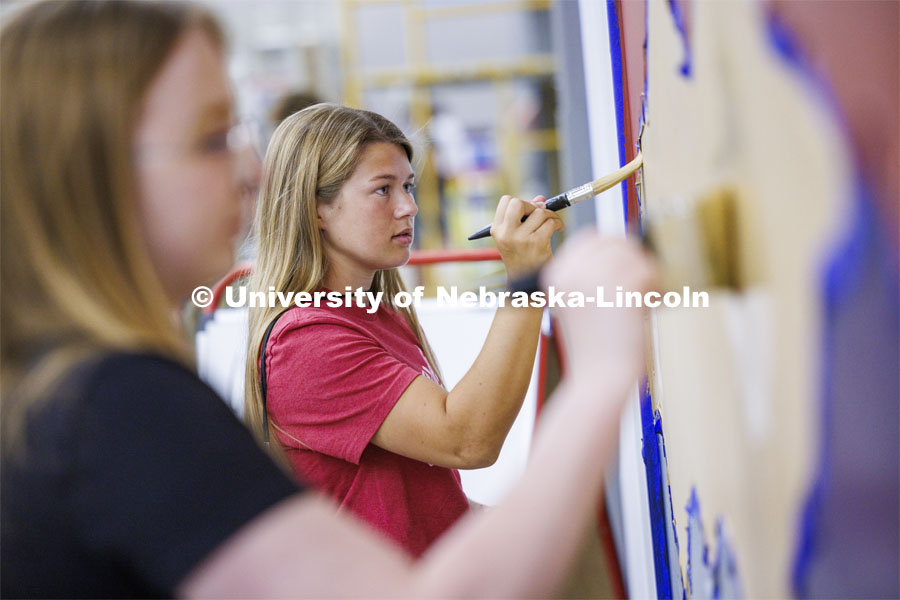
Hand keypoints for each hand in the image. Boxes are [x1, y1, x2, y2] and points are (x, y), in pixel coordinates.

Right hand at [491, 195, 563, 280]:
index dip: (520, 202)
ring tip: (553, 223)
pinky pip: (550, 222)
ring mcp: (520, 238)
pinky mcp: (536, 243)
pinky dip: (558, 223)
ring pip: (539, 212)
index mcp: (497, 230)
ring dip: (550, 215)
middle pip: (518, 202)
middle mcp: (506, 233)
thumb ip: (526, 216)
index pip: (506, 201)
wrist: (527, 281)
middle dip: (533, 205)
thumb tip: (541, 199)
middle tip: (540, 214)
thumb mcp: (517, 236)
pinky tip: (558, 228)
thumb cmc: (523, 256)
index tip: (528, 211)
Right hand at [543, 230, 657, 391]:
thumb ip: (593, 272)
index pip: (591, 238)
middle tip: (641, 287)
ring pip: (634, 255)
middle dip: (634, 260)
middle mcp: (570, 273)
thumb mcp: (581, 304)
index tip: (628, 268)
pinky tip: (648, 306)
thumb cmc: (595, 347)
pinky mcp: (620, 289)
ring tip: (644, 300)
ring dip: (646, 274)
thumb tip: (623, 240)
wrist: (599, 379)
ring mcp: (594, 279)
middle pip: (614, 242)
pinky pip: (647, 270)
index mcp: (555, 275)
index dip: (616, 248)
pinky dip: (654, 286)